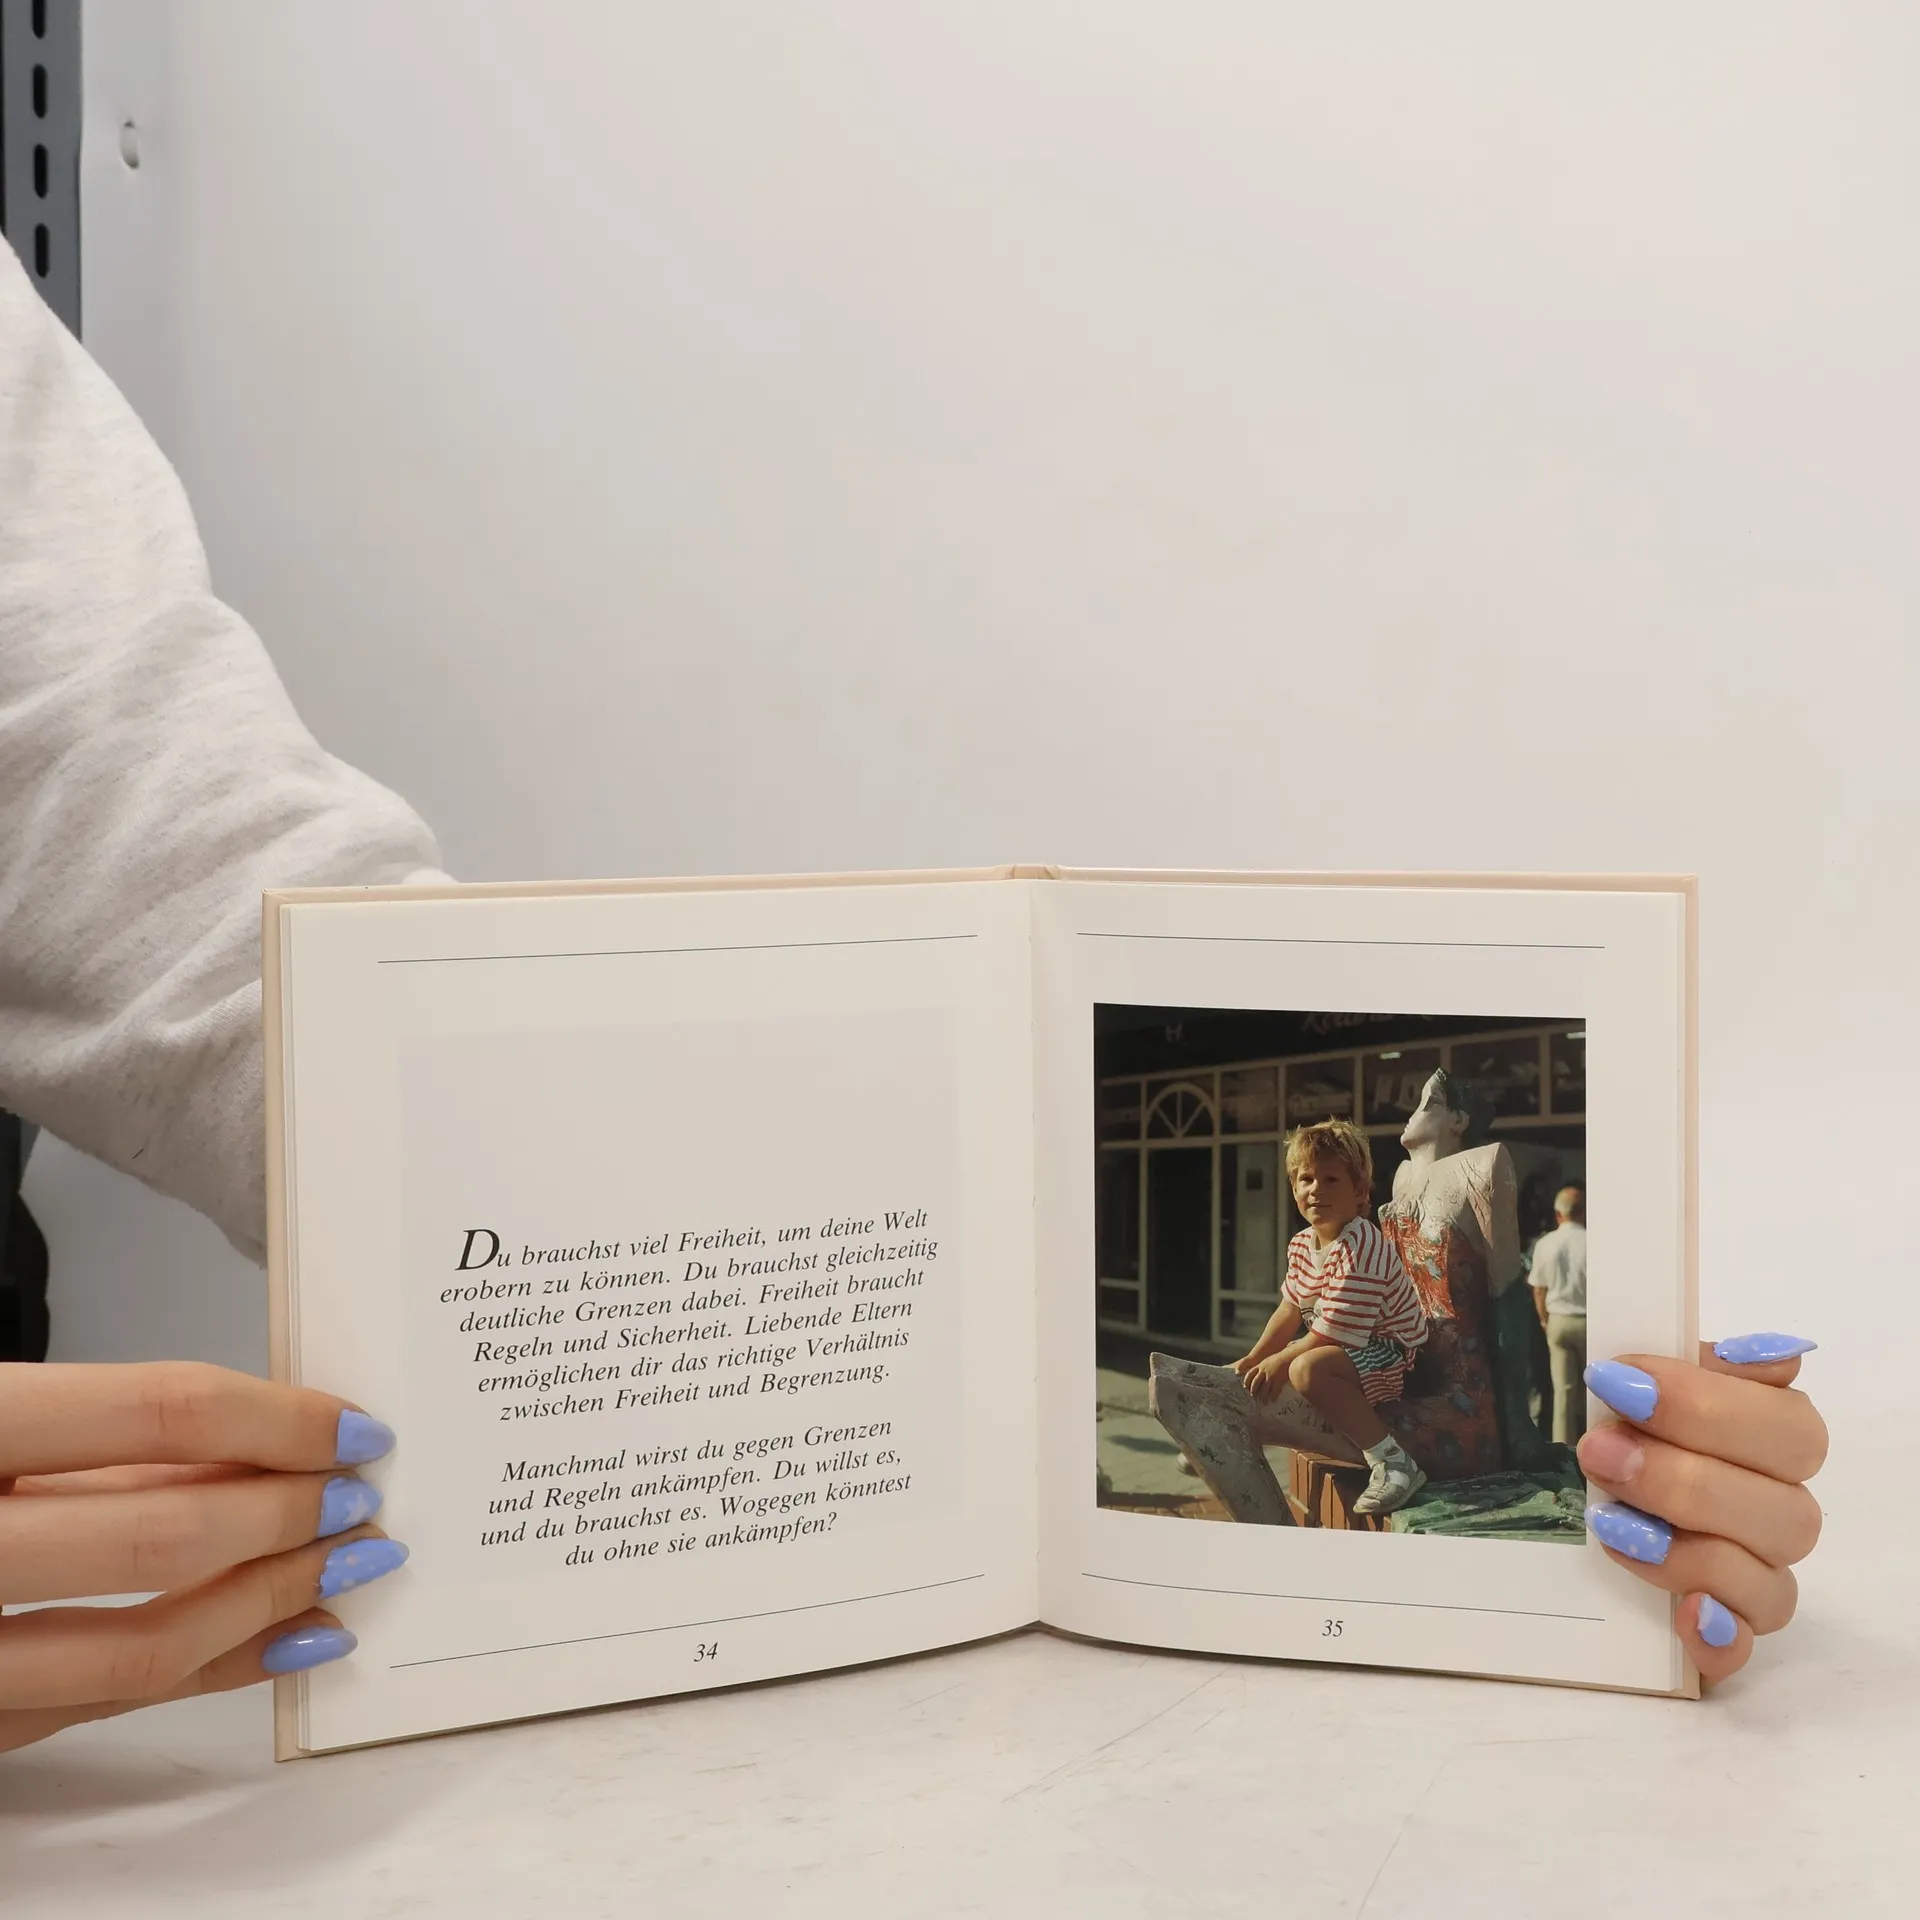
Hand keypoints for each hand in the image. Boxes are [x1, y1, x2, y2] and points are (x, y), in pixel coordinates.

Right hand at [0, 1361, 405, 1753]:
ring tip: (346, 1569)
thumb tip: (266, 1436)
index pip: (159, 1407)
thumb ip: (106, 1432)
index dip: (277, 1417)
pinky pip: (103, 1702)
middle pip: (163, 1531)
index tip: (356, 1427)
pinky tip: (286, 1642)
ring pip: (140, 1643)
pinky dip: (215, 1672)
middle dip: (289, 1517)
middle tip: (364, 1500)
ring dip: (270, 1604)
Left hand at [1242, 1353, 1294, 1404]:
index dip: (1247, 1381)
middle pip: (1255, 1383)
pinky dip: (1273, 1397)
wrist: (1288, 1356)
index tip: (1245, 1387)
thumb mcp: (1268, 1361)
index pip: (1250, 1374)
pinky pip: (1274, 1391)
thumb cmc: (1280, 1358)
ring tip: (1263, 1402)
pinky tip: (1273, 1400)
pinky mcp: (1278, 1380)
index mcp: (1260, 1366)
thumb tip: (1260, 1372)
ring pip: (1264, 1389)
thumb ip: (1263, 1367)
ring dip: (1263, 1397)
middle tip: (1253, 1396)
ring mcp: (1270, 1376)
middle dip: (1253, 1390)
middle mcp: (1264, 1371)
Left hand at [1578, 1336, 1824, 1685]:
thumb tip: (1757, 1352)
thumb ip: (1691, 1359)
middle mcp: (1777, 1513)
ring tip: (1609, 1520)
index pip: (1792, 1427)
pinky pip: (1743, 1650)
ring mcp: (1755, 1578)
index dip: (1708, 1404)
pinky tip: (1686, 1615)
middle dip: (1685, 1479)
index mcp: (1769, 1442)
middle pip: (1789, 1510)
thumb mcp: (1640, 1378)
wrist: (1573, 1496)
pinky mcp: (1720, 1634)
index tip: (1618, 1379)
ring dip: (1685, 1549)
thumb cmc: (1617, 1424)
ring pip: (1770, 1582)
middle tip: (1598, 1452)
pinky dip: (1720, 1636)